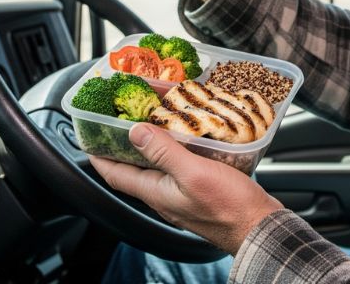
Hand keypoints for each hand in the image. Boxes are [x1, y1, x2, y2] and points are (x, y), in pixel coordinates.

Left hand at [90, 123, 282, 254]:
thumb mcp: (193, 173)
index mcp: (156, 193)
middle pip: (134, 170)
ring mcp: (182, 195)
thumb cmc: (229, 206)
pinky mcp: (200, 192)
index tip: (89, 138)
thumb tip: (134, 133)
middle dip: (124, 147)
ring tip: (153, 122)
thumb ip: (163, 153)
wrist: (260, 227)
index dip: (99, 157)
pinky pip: (178, 169)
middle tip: (121, 121)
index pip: (116, 175)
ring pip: (157, 168)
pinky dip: (175, 151)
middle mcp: (164, 196)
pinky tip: (187, 138)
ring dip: (151, 146)